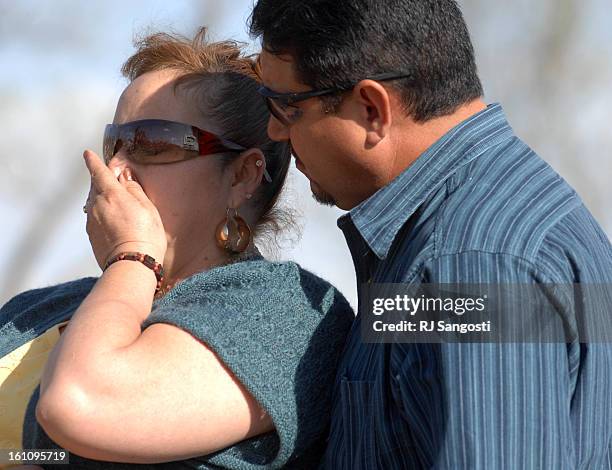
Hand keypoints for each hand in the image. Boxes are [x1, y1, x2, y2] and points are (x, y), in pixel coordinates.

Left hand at [83, 150, 166, 268]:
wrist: (132, 265)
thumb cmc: (145, 236)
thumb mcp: (148, 209)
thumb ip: (135, 190)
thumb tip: (126, 179)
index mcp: (111, 194)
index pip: (99, 172)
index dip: (93, 162)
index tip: (88, 154)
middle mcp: (97, 205)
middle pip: (96, 187)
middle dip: (103, 183)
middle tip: (114, 183)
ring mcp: (92, 221)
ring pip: (95, 203)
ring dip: (104, 201)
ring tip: (120, 208)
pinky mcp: (92, 236)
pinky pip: (96, 218)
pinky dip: (104, 216)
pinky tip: (117, 224)